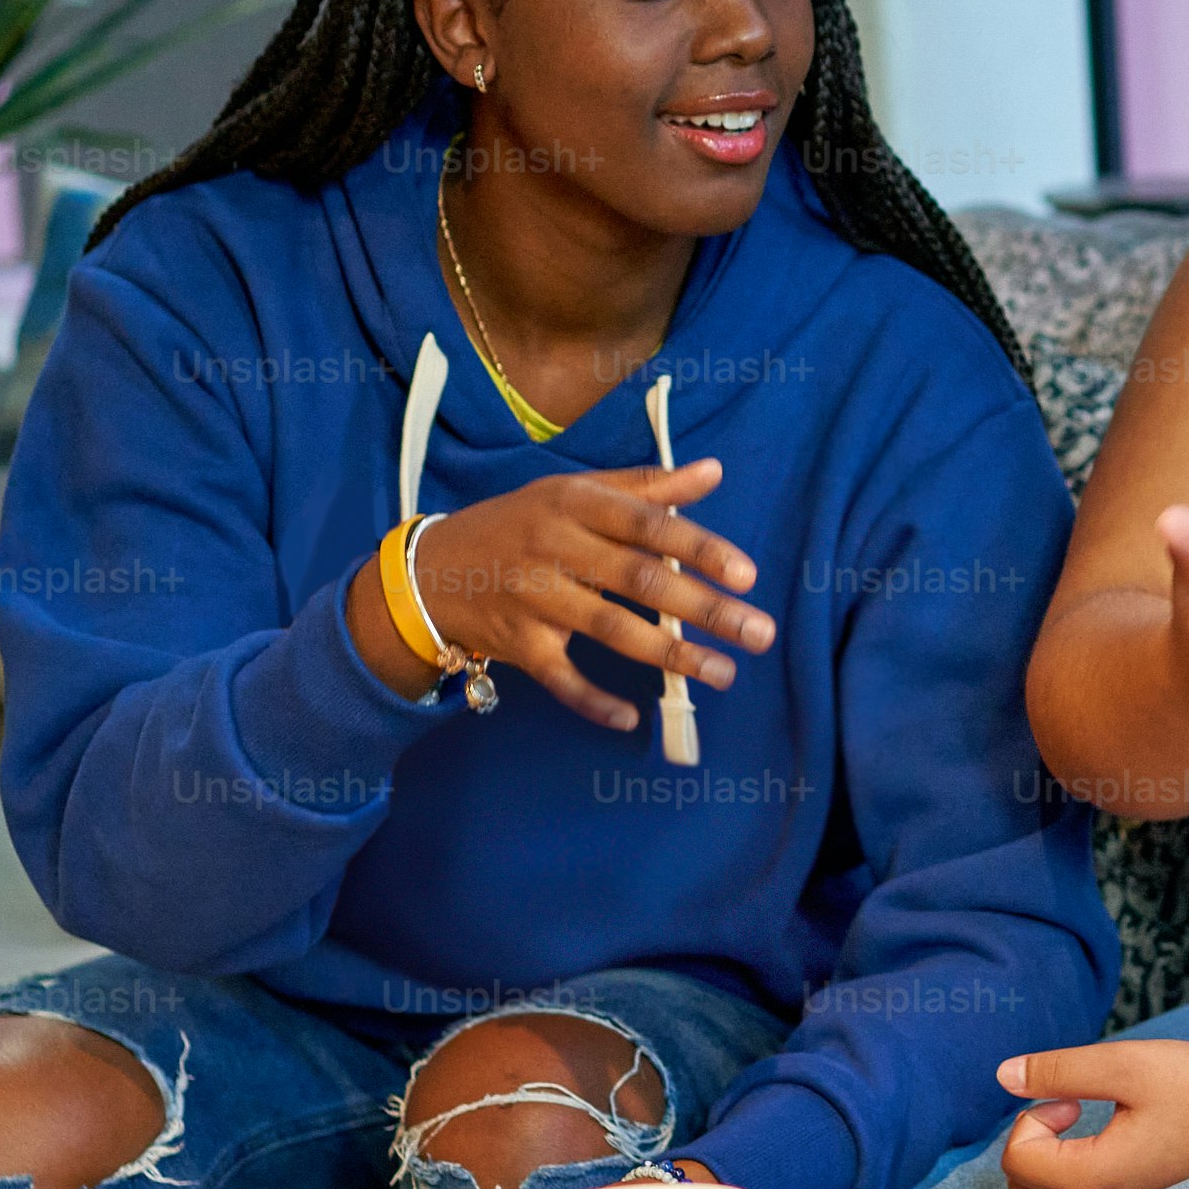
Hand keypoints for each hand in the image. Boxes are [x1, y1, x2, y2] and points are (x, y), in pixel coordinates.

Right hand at [353, 458, 777, 731]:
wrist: (429, 571)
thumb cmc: (520, 525)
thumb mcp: (574, 493)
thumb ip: (646, 487)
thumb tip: (713, 471)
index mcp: (575, 504)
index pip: (646, 524)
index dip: (698, 548)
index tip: (747, 574)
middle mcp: (553, 547)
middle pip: (638, 580)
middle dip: (704, 608)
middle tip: (760, 632)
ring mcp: (533, 598)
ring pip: (610, 630)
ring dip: (671, 656)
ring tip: (725, 673)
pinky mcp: (516, 643)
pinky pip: (560, 678)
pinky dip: (594, 701)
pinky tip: (633, 717)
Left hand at [996, 1039, 1188, 1188]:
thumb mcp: (1128, 1064)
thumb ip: (1060, 1069)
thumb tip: (1005, 1075)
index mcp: (1095, 1177)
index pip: (1017, 1160)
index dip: (1031, 1117)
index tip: (1072, 1096)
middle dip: (1028, 1149)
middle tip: (1067, 1111)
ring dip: (1046, 1175)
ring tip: (1082, 1134)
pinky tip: (1104, 1158)